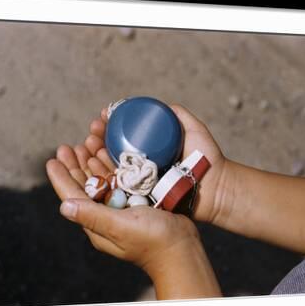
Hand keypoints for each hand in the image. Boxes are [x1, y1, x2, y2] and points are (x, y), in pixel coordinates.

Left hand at [46, 146, 220, 298]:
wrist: (182, 249)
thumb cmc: (152, 241)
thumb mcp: (119, 227)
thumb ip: (93, 216)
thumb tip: (63, 206)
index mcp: (96, 222)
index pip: (72, 196)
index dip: (61, 178)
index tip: (52, 159)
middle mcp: (105, 214)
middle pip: (84, 186)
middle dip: (75, 165)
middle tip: (67, 146)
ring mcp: (120, 208)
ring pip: (101, 180)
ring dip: (91, 162)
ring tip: (86, 143)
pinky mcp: (135, 202)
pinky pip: (118, 180)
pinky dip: (110, 166)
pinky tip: (107, 153)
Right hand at [81, 104, 227, 222]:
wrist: (216, 188)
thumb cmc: (207, 159)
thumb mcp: (194, 130)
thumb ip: (179, 115)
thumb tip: (159, 105)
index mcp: (148, 152)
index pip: (122, 136)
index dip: (109, 125)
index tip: (102, 116)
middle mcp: (141, 167)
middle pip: (111, 151)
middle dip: (96, 139)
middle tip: (91, 130)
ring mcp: (139, 184)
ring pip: (110, 168)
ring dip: (93, 155)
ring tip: (87, 143)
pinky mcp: (139, 200)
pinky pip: (117, 188)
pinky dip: (102, 176)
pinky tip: (92, 163)